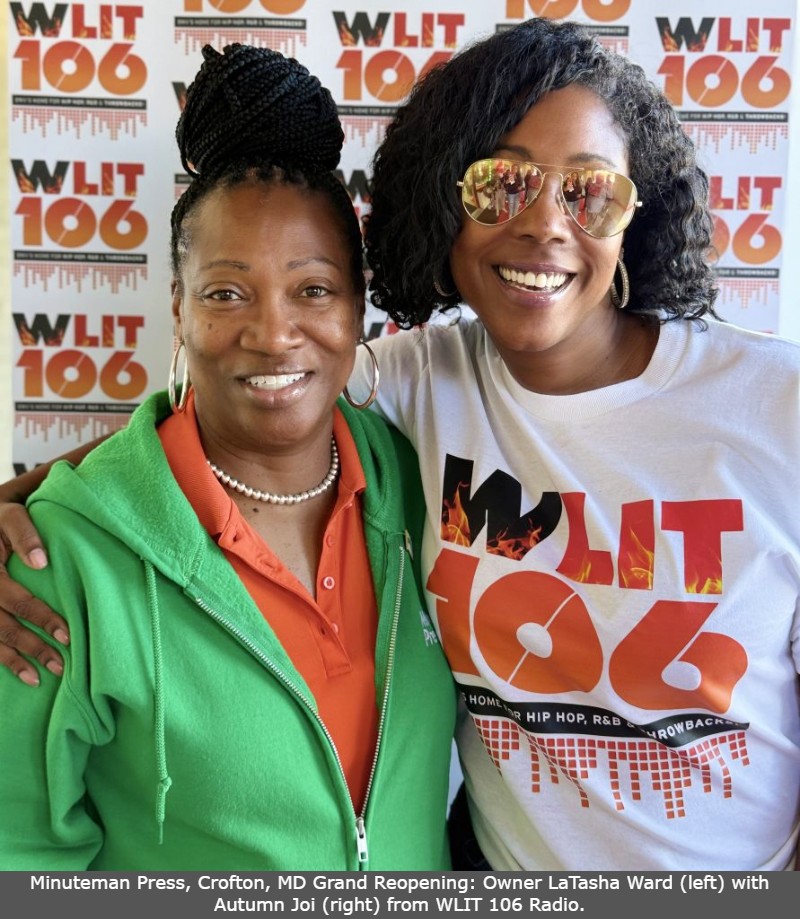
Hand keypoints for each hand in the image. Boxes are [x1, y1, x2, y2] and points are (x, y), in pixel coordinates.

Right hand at [0, 502, 67, 685]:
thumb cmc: (13, 517)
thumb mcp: (26, 498)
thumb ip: (54, 494)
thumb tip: (96, 458)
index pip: (10, 522)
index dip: (24, 541)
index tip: (43, 562)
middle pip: (2, 588)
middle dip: (34, 613)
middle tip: (67, 635)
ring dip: (23, 647)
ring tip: (55, 665)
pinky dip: (6, 660)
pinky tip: (28, 677)